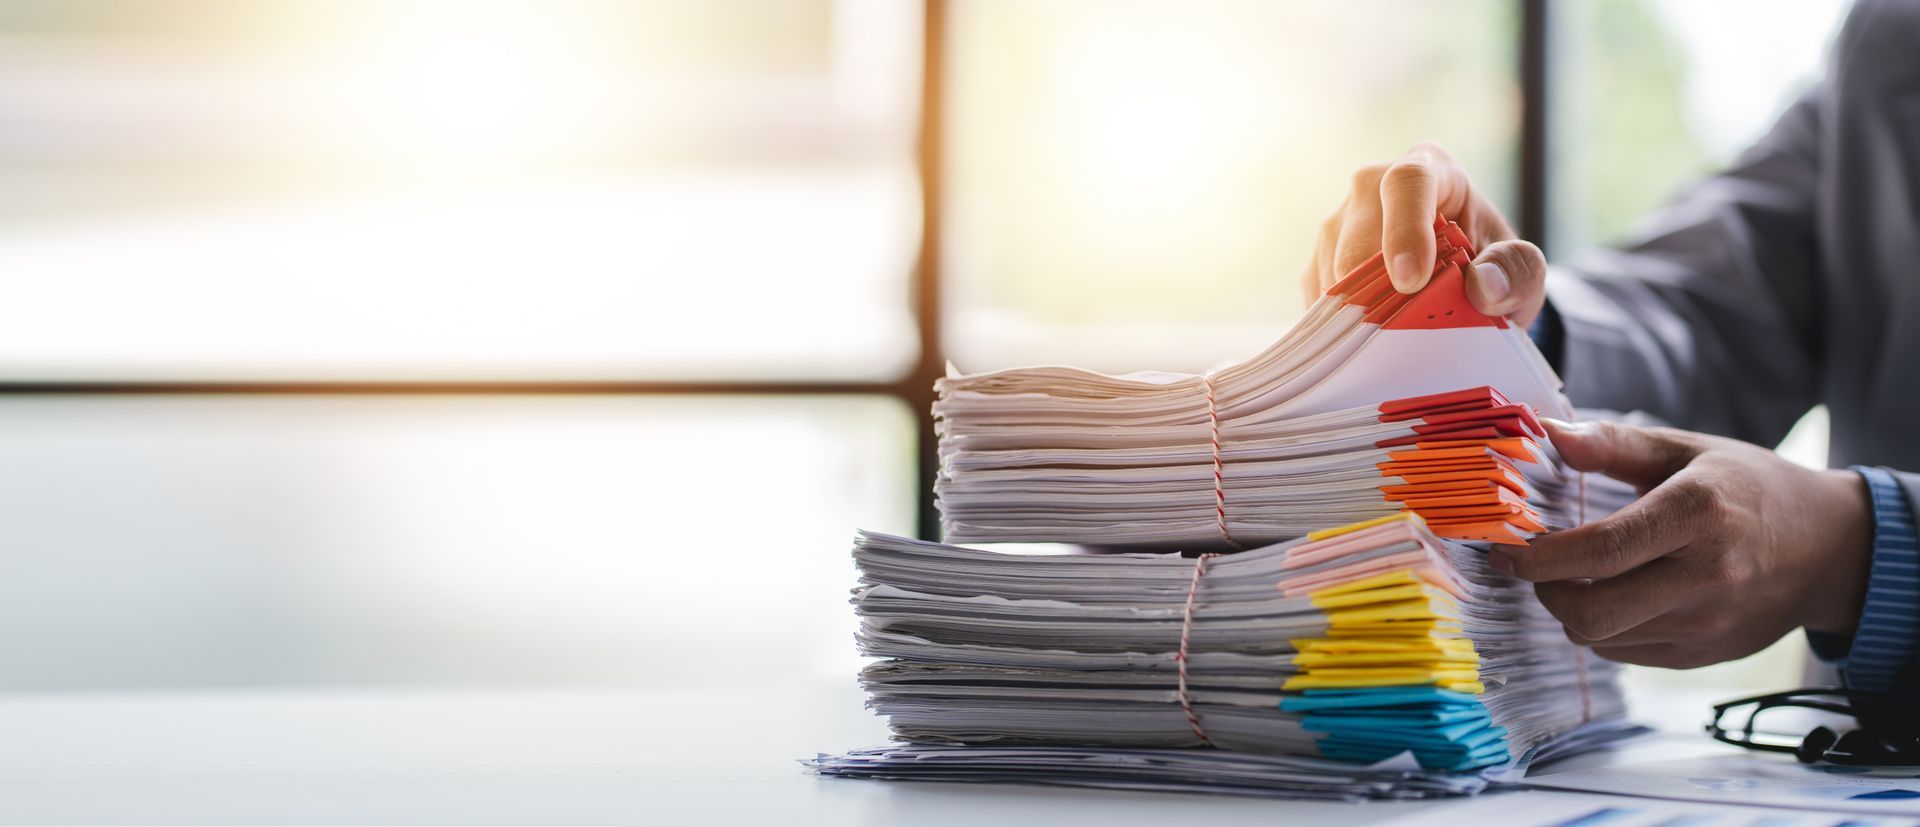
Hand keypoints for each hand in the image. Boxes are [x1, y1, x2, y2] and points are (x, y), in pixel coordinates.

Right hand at [1302, 142, 1548, 327]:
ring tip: (1402, 336)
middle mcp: (1371, 187)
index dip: (1406, 231)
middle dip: (1380, 292)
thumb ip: (1516, 271)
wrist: (1457, 274)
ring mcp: (1337, 223)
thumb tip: (1484, 288)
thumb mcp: (1520, 266)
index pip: (1408, 183)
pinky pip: (1321, 300)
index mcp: (1429, 169)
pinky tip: (1376, 338)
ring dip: (1365, 315)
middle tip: (1408, 335)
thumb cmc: (1487, 260)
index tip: (1411, 282)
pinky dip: (1346, 328)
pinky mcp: (1318, 261)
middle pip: (1358, 239)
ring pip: (1333, 274)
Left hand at [1491, 419, 1873, 668]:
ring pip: (1602, 638)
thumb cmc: (1748, 487)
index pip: (1602, 549)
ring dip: (1568, 610)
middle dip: (1544, 592)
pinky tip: (1609, 595)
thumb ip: (1613, 444)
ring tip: (1569, 576)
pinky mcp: (1705, 653)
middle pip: (1593, 611)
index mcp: (1698, 512)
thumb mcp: (1686, 450)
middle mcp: (1706, 575)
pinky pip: (1625, 652)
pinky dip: (1601, 629)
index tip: (1506, 549)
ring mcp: (1707, 622)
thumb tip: (1548, 432)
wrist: (1827, 549)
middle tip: (1531, 566)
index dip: (1541, 557)